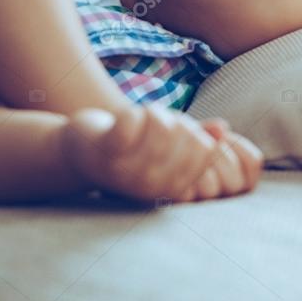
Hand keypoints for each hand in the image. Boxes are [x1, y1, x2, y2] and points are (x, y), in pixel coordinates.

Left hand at [59, 104, 262, 203]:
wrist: (78, 152)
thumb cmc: (128, 149)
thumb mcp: (164, 150)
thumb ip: (194, 142)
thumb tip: (223, 130)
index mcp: (170, 188)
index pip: (205, 152)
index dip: (196, 133)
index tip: (178, 130)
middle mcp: (151, 185)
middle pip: (186, 136)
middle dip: (177, 120)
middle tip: (159, 120)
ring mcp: (127, 169)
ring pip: (161, 125)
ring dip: (153, 111)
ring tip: (142, 116)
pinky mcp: (105, 149)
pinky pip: (133, 121)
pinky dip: (133, 112)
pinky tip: (126, 116)